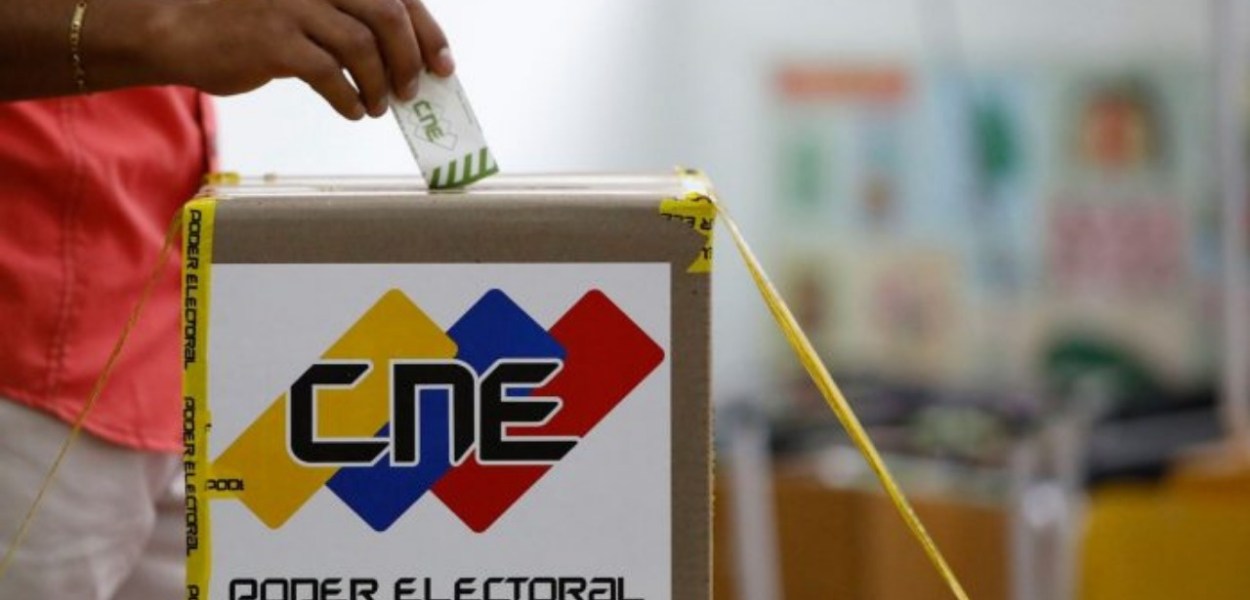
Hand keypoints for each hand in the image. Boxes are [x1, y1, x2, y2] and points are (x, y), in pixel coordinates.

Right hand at [152, 0, 453, 119]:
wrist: (177, 29)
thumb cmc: (249, 24)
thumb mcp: (304, 9)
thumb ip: (348, 21)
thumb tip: (406, 59)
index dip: (428, 31)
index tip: (444, 64)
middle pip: (388, 14)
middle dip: (409, 59)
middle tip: (411, 90)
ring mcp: (292, 6)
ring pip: (362, 45)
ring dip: (379, 83)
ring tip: (377, 105)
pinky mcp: (273, 41)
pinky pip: (328, 73)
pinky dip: (349, 97)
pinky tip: (352, 109)